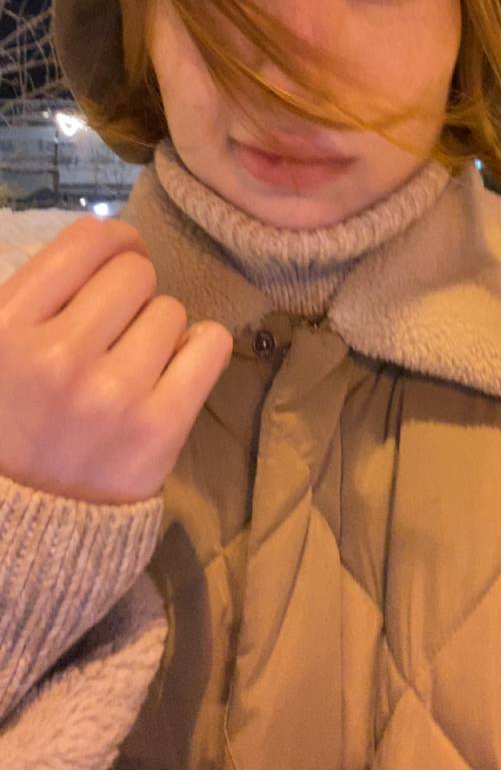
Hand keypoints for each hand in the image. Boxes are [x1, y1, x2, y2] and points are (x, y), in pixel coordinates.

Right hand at [0, 216, 232, 503]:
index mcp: (5, 328)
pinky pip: (210, 345)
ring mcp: (113, 395)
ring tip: (130, 361)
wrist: (19, 531)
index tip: (114, 258)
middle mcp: (58, 356)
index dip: (111, 241)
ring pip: (171, 309)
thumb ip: (36, 293)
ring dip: (156, 328)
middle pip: (134, 272)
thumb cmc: (6, 423)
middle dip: (129, 292)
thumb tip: (108, 238)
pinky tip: (174, 369)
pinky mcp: (159, 430)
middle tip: (113, 325)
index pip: (87, 241)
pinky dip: (199, 349)